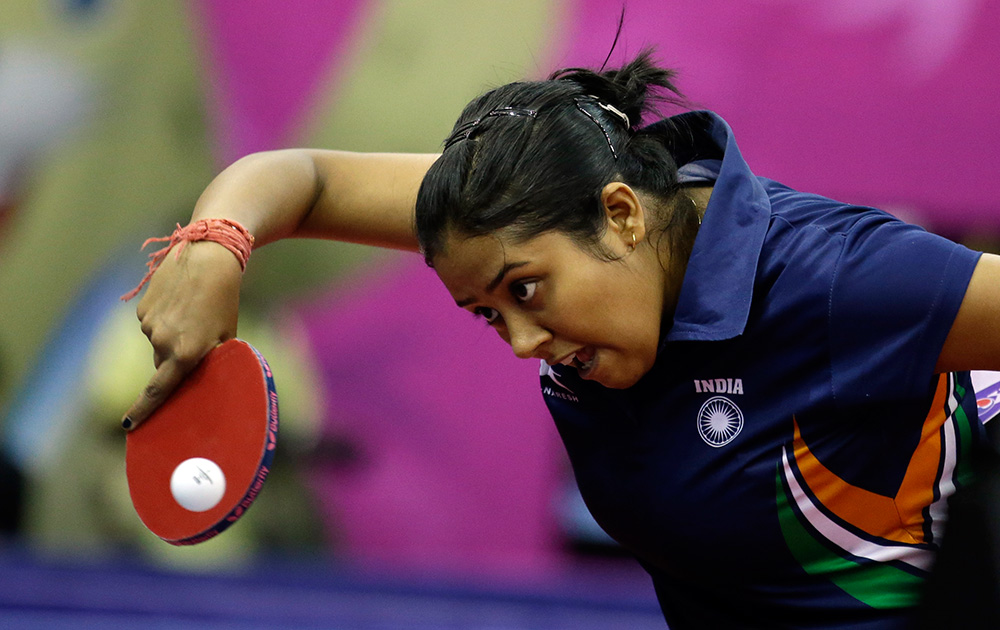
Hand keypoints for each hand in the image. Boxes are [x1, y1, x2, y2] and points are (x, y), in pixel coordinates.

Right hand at [122, 240, 242, 429]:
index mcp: (185, 354)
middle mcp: (162, 342)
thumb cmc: (224, 301)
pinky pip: (151, 324)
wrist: (208, 259)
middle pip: (162, 366)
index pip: (159, 391)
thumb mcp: (226, 335)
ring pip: (157, 343)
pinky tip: (180, 304)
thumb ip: (213, 362)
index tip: (129, 426)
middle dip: (174, 362)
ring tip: (192, 314)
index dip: (143, 411)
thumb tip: (203, 382)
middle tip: (193, 343)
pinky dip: (164, 319)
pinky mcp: (142, 309)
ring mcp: (149, 325)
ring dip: (171, 337)